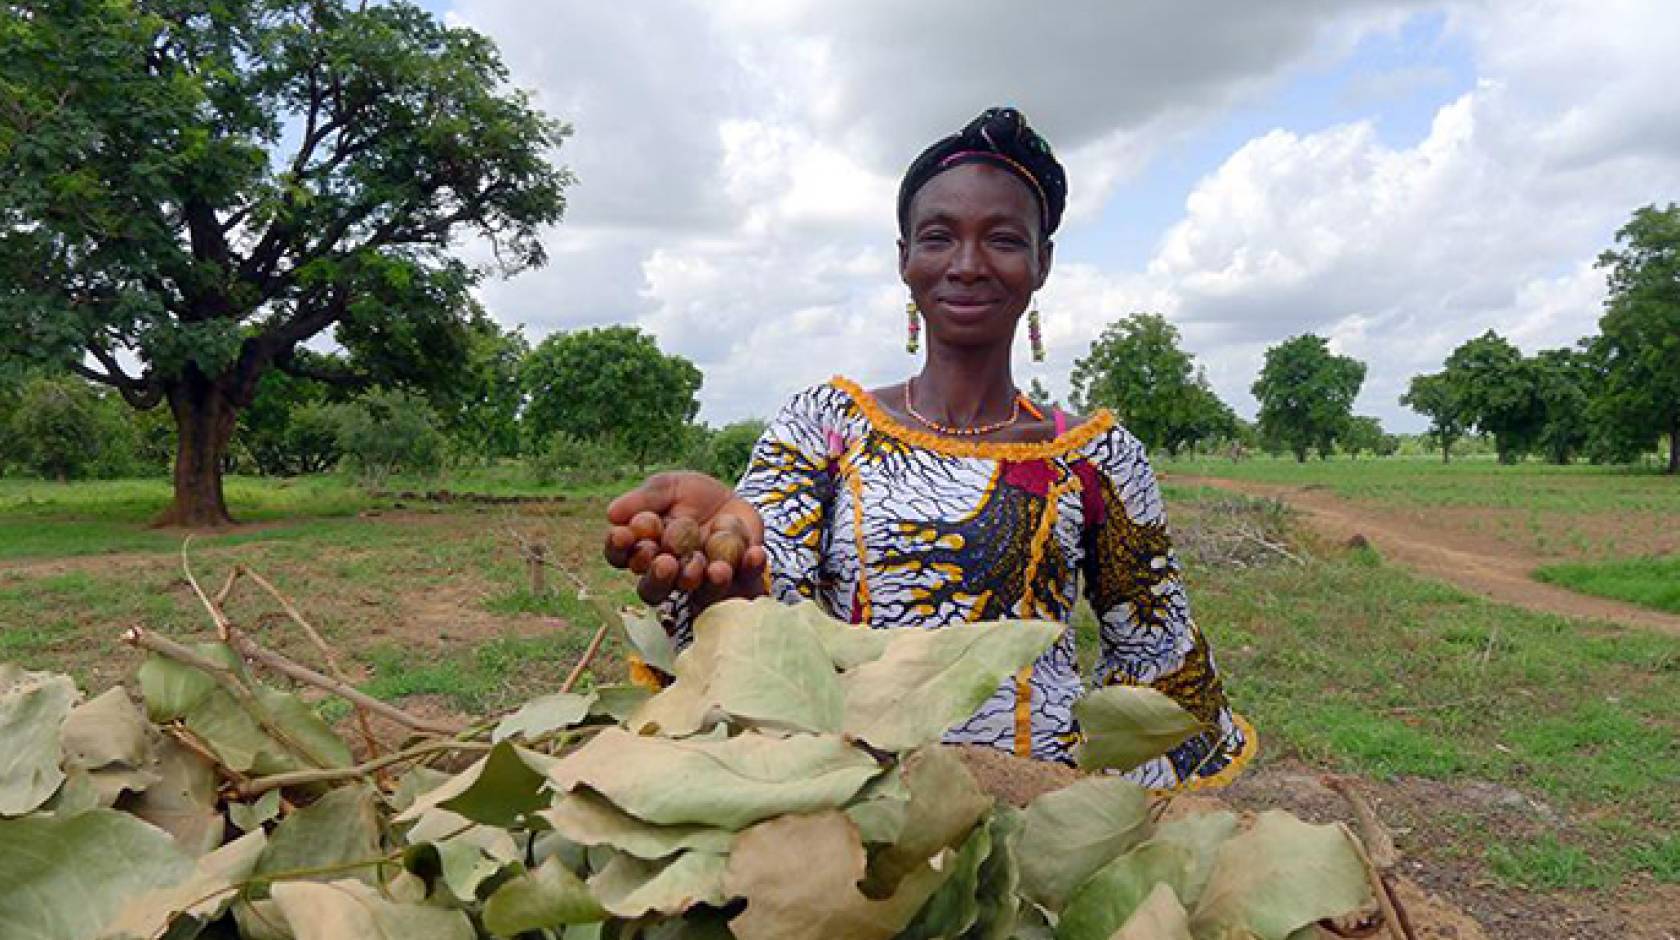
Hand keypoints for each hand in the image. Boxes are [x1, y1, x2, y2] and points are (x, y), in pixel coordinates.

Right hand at [603, 472, 768, 607]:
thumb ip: (644, 499)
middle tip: (665, 561)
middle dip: (658, 576)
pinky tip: (754, 554)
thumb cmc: (690, 495)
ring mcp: (702, 581)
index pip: (622, 557)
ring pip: (695, 592)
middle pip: (653, 588)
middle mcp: (669, 574)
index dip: (619, 549)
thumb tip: (612, 514)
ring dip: (701, 580)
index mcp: (644, 551)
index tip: (623, 535)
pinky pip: (743, 582)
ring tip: (712, 568)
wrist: (732, 498)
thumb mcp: (668, 487)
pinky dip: (750, 568)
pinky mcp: (737, 579)